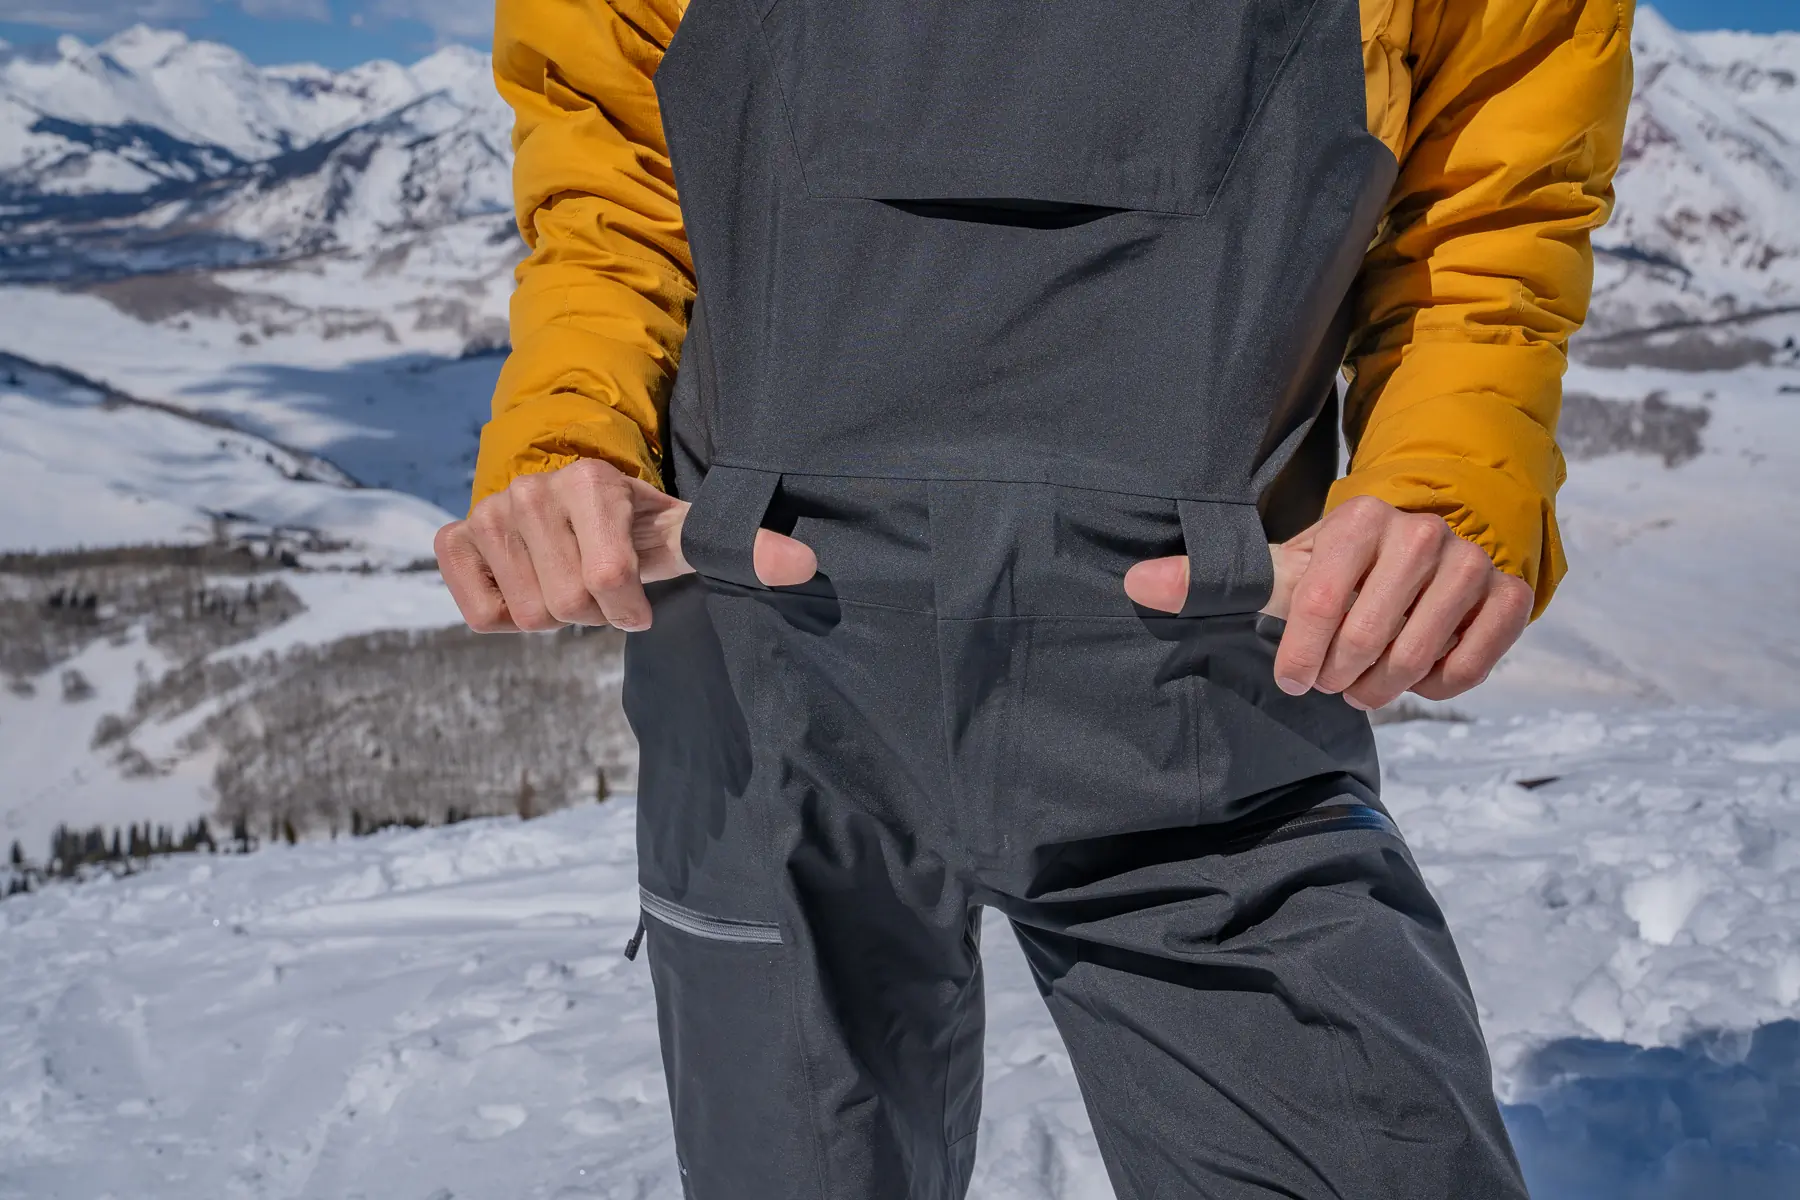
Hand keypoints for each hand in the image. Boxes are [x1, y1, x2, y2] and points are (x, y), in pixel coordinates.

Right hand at [435, 458, 816, 632]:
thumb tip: (806, 564)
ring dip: (551, 614)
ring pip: (526, 615)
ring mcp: (490, 511)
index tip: (635, 602)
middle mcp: (532, 490)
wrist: (565, 499)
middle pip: (565, 606)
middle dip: (589, 613)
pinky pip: (481, 612)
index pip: (607, 581)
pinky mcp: (456, 538)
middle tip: (596, 586)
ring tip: (564, 578)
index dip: (626, 609)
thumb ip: (739, 547)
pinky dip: (505, 611)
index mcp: (592, 482)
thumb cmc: (633, 526)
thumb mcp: (682, 532)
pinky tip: (525, 580)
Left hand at [1122, 496, 1532, 706]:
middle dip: (1340, 676)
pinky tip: (1419, 668)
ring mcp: (1473, 563)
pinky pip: (1468, 667)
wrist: (1432, 542)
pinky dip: (1437, 683)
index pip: (1318, 603)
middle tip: (1333, 680)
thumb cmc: (1346, 563)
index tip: (1293, 680)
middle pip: (1367, 640)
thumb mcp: (1285, 565)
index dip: (1301, 656)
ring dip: (1382, 687)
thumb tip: (1134, 583)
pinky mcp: (1511, 595)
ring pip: (1416, 659)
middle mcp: (1422, 533)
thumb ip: (1217, 579)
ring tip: (1366, 681)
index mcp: (1362, 517)